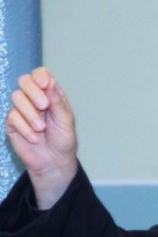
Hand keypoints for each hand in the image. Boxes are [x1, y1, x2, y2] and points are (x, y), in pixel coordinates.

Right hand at [5, 67, 77, 208]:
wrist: (54, 161)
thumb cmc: (63, 139)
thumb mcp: (65, 119)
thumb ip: (57, 101)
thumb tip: (49, 81)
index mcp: (50, 94)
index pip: (41, 75)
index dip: (40, 76)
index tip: (45, 84)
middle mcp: (34, 98)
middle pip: (24, 81)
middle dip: (33, 92)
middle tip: (44, 106)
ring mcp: (22, 109)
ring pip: (16, 97)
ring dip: (30, 113)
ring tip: (41, 128)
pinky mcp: (12, 123)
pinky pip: (12, 117)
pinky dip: (25, 127)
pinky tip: (34, 137)